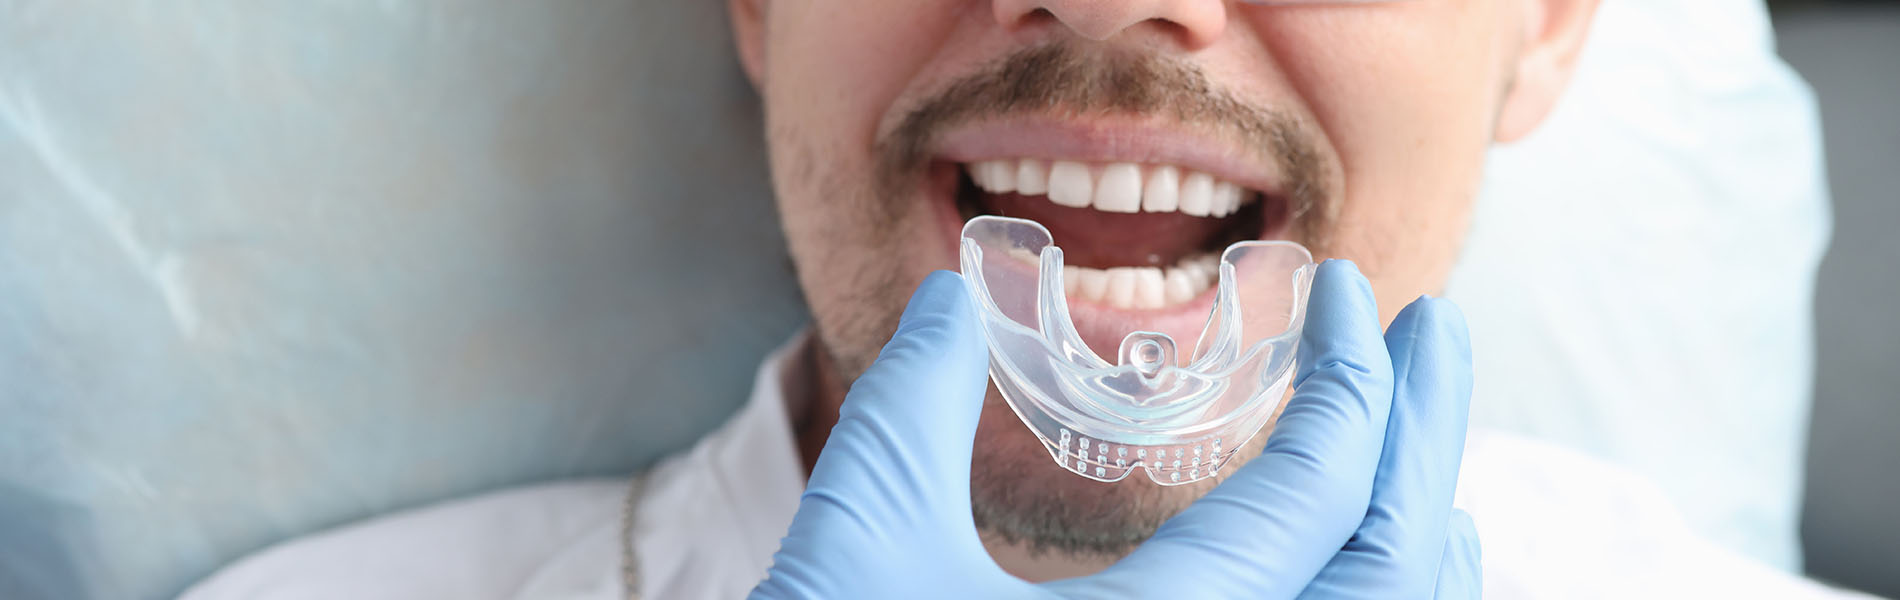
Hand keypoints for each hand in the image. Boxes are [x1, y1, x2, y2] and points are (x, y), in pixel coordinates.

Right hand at [752, 261, 1478, 598]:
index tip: (1336, 287)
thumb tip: (952, 297)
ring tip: (1415, 445)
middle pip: (1396, 563)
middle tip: (1431, 330)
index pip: (1320, 489)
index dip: (1350, 370)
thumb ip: (910, 407)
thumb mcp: (860, 546)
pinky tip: (1366, 576)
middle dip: (1426, 429)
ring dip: (1420, 530)